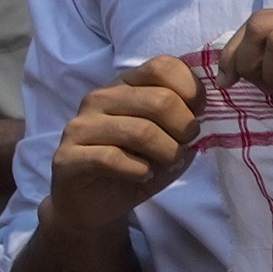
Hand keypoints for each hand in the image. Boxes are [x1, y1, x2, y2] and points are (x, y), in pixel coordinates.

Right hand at [53, 54, 208, 221]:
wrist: (93, 204)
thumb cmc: (136, 165)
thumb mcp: (169, 138)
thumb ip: (185, 118)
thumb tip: (205, 111)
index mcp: (125, 84)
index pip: (163, 66)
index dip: (191, 90)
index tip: (198, 115)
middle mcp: (100, 98)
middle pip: (160, 100)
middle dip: (184, 129)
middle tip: (183, 148)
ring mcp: (81, 126)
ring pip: (140, 131)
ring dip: (166, 153)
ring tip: (166, 164)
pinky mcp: (67, 157)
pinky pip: (112, 158)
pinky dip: (139, 170)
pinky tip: (142, 175)